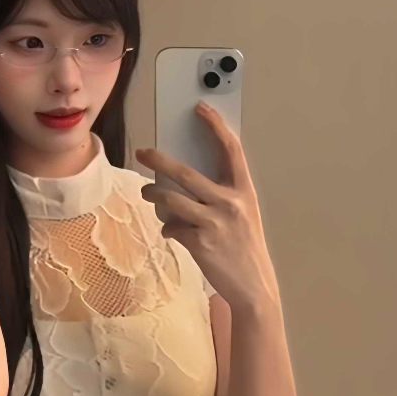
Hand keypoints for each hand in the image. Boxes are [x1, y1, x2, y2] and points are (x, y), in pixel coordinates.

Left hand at [135, 102, 278, 311]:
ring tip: (146, 192)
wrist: (254, 287)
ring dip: (153, 194)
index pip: (231, 149)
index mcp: (244, 191)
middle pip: (186, 173)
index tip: (200, 108)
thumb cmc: (245, 248)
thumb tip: (185, 181)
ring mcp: (214, 222)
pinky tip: (172, 233)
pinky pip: (173, 228)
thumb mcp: (244, 215)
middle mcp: (230, 202)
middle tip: (142, 151)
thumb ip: (222, 196)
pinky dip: (168, 228)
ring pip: (171, 199)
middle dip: (159, 159)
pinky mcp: (200, 242)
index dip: (215, 125)